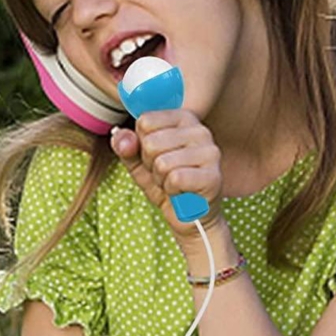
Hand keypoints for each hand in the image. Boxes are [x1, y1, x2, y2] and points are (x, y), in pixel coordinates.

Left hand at [110, 109, 223, 240]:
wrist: (189, 216)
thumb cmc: (167, 184)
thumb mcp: (139, 163)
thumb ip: (126, 146)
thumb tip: (121, 136)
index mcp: (184, 118)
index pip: (145, 121)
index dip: (142, 144)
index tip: (157, 157)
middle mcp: (200, 130)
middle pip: (151, 142)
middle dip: (151, 165)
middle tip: (165, 174)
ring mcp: (210, 152)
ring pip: (162, 162)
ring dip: (161, 180)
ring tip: (174, 184)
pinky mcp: (213, 176)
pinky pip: (175, 178)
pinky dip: (171, 190)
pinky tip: (182, 192)